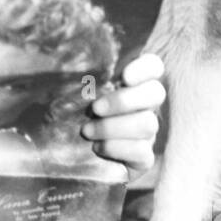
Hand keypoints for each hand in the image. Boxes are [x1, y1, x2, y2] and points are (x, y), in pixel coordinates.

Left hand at [80, 53, 164, 177]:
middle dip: (123, 100)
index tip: (124, 77)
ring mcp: (147, 134)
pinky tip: (96, 148)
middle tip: (95, 108)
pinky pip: (142, 152)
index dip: (144, 69)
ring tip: (87, 131)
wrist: (65, 157)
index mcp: (131, 84)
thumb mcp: (70, 93)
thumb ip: (80, 78)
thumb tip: (68, 60)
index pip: (153, 67)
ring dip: (113, 127)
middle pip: (156, 93)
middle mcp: (145, 107)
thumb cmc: (68, 116)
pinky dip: (117, 148)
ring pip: (148, 124)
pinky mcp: (143, 159)